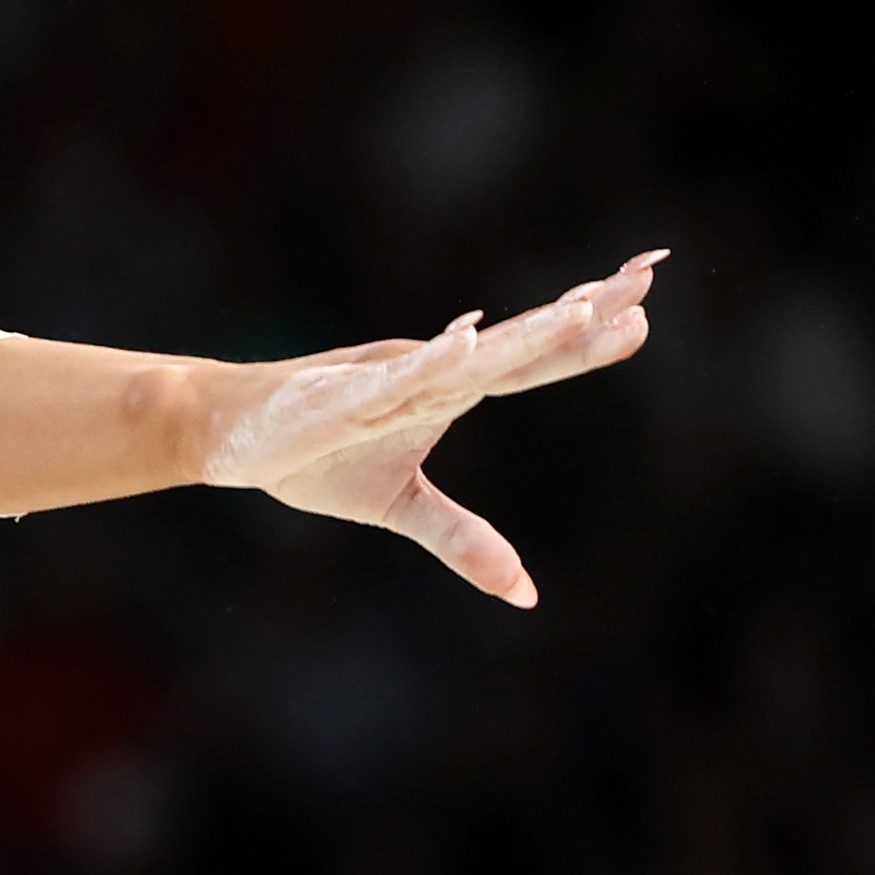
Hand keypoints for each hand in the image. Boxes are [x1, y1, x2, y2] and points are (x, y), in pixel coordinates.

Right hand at [197, 249, 662, 607]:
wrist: (230, 436)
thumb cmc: (314, 458)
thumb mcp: (402, 508)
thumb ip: (465, 541)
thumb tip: (528, 595)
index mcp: (450, 390)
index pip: (533, 360)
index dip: (587, 338)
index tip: (643, 307)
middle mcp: (430, 373)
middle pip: (519, 343)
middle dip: (582, 311)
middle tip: (644, 279)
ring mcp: (388, 380)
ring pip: (469, 355)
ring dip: (524, 334)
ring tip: (582, 307)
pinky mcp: (341, 396)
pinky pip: (393, 377)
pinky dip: (430, 361)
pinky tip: (466, 339)